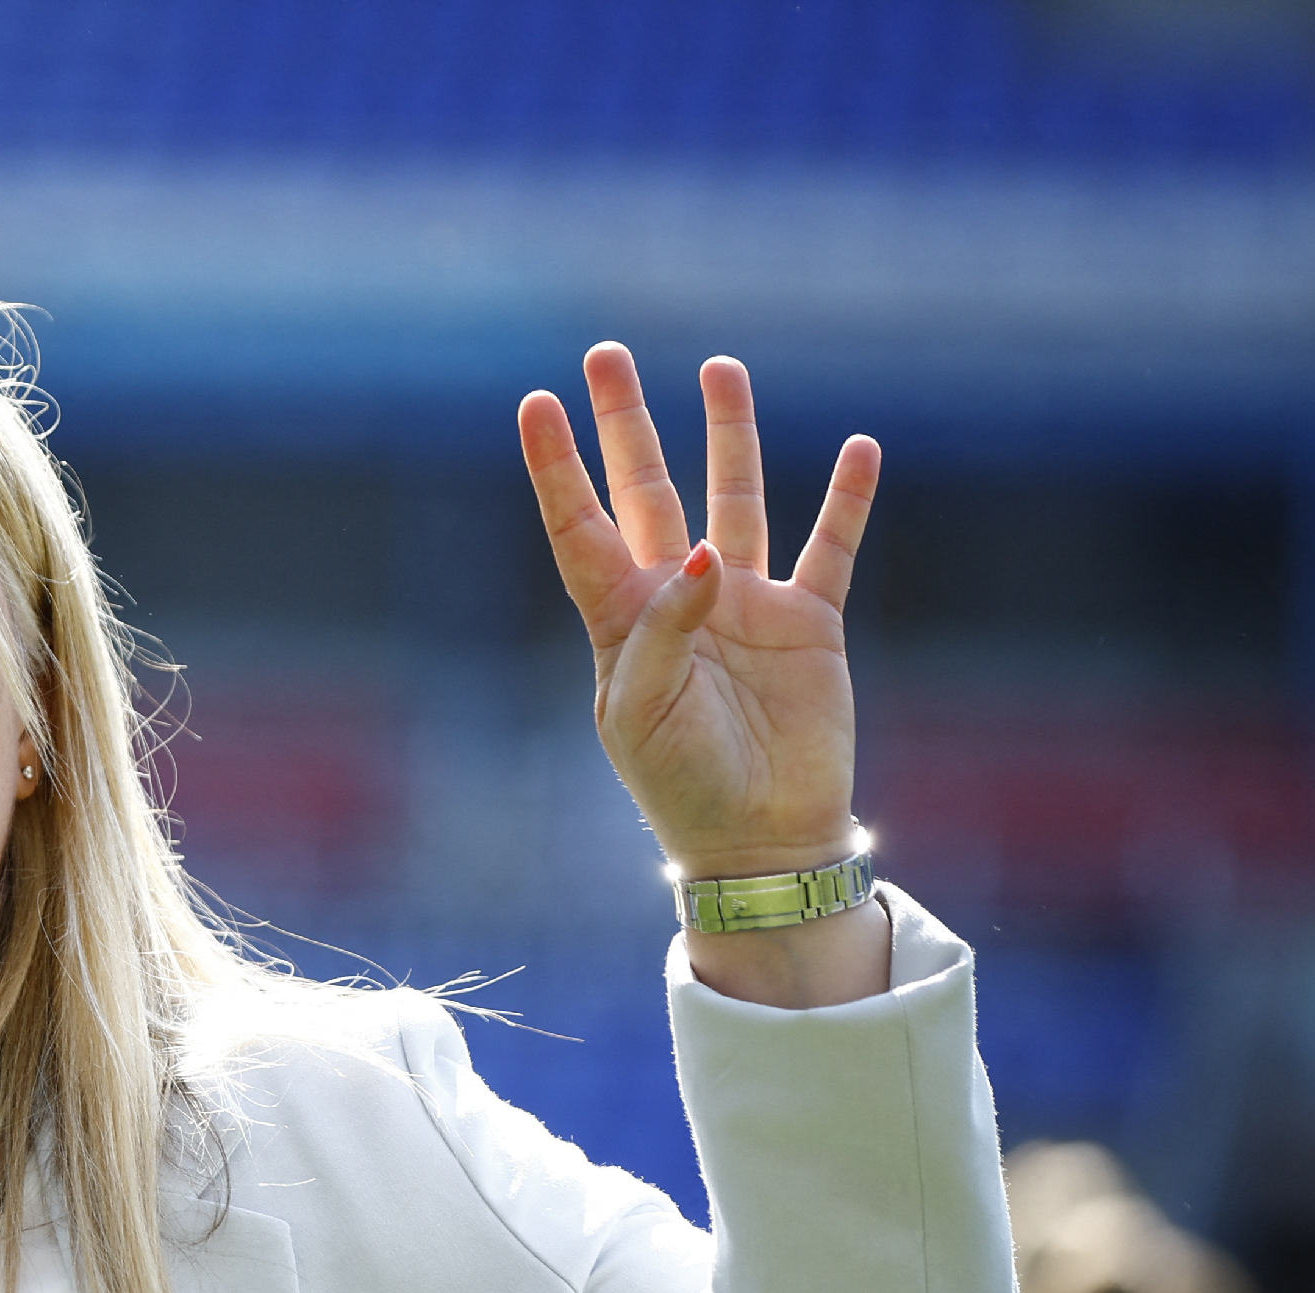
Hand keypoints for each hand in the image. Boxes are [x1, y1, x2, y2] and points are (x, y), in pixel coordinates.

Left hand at [521, 344, 889, 1007]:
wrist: (760, 840)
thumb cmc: (682, 783)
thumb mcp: (647, 714)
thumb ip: (666, 631)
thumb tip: (708, 556)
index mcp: (621, 620)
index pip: (580, 526)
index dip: (556, 468)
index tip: (535, 404)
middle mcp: (679, 598)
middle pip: (647, 490)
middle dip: (626, 424)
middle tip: (604, 353)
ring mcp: (745, 604)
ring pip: (735, 497)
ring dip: (730, 435)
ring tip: (720, 367)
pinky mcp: (809, 622)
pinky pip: (830, 546)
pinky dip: (845, 499)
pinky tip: (858, 447)